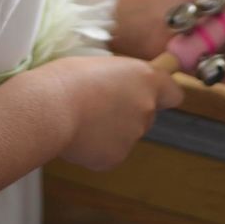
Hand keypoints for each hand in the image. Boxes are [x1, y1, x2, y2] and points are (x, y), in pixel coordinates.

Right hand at [49, 53, 183, 171]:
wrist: (50, 108)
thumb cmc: (69, 77)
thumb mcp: (102, 65)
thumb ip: (122, 80)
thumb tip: (121, 89)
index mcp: (146, 79)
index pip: (174, 93)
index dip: (163, 92)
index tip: (151, 91)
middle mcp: (146, 108)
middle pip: (147, 113)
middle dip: (130, 109)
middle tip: (101, 101)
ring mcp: (133, 136)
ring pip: (127, 132)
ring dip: (112, 127)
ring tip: (83, 116)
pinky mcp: (116, 158)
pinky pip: (110, 150)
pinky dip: (98, 145)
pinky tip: (78, 133)